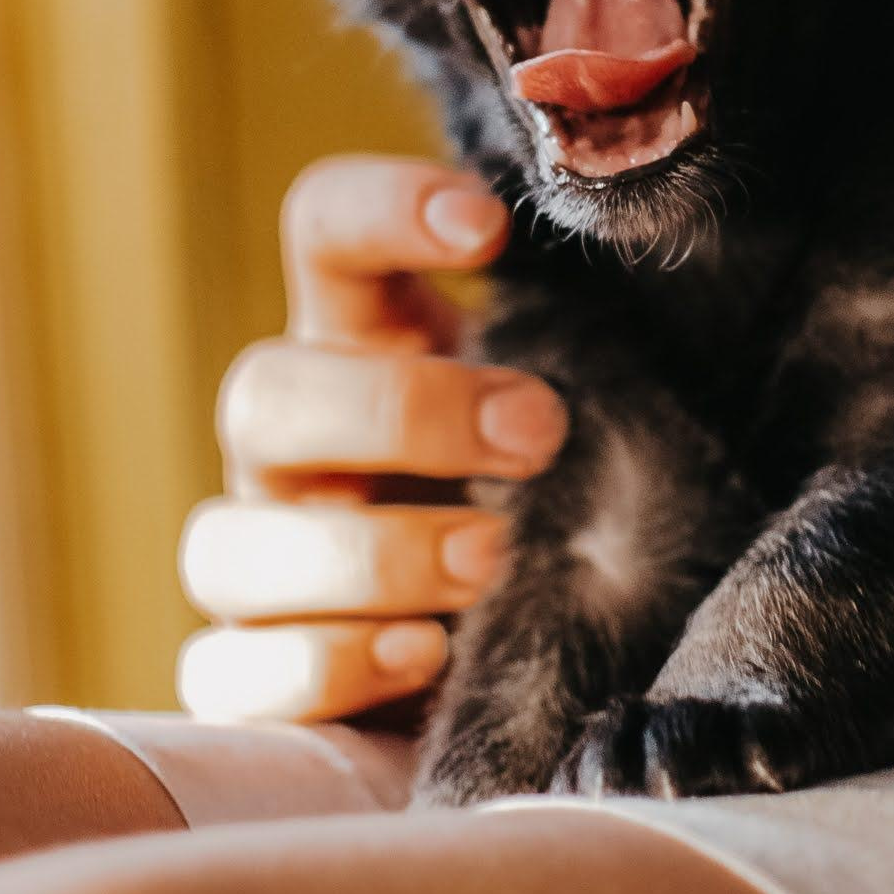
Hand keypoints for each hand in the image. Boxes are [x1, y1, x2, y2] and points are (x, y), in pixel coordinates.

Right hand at [175, 156, 567, 723]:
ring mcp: (256, 566)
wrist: (518, 659)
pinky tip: (424, 656)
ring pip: (226, 545)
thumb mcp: (563, 407)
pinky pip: (228, 676)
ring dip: (370, 554)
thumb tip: (667, 282)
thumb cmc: (550, 496)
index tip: (489, 228)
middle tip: (540, 431)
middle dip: (402, 412)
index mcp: (359, 342)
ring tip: (495, 562)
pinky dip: (325, 667)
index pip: (323, 230)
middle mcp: (290, 448)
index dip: (382, 210)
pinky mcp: (248, 683)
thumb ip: (580, 345)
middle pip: (262, 392)